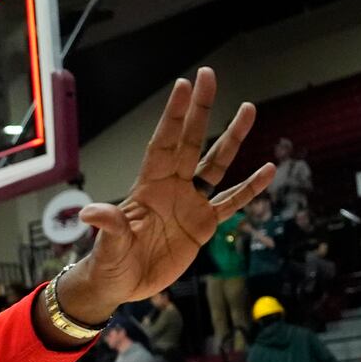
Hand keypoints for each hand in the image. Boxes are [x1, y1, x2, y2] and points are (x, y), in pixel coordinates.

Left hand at [55, 68, 273, 323]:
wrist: (122, 286)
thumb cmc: (110, 264)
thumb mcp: (109, 248)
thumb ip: (109, 228)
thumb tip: (92, 213)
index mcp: (149, 188)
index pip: (164, 144)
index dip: (173, 117)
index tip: (183, 85)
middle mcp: (172, 188)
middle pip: (190, 142)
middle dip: (200, 110)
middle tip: (209, 75)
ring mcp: (190, 204)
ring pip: (216, 164)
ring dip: (232, 138)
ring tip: (248, 109)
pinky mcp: (203, 226)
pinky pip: (231, 202)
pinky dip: (250, 188)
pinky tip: (268, 170)